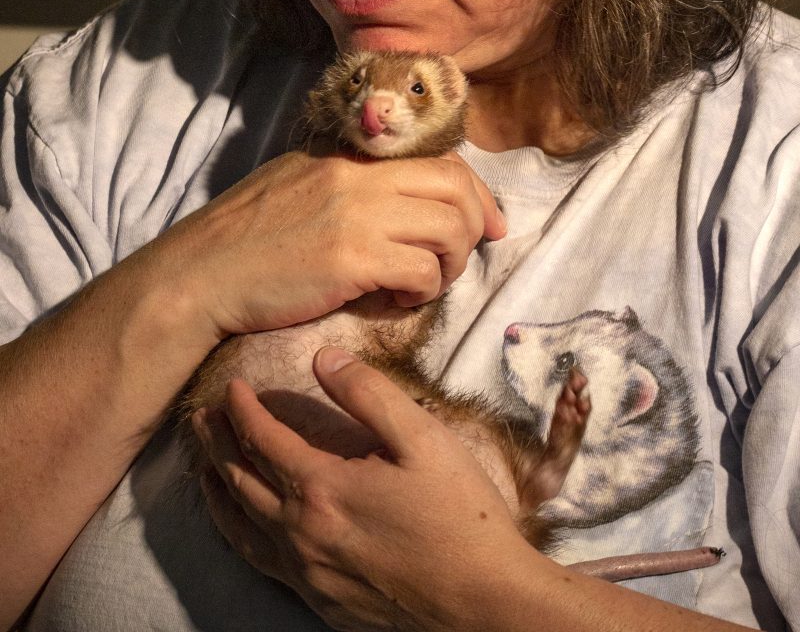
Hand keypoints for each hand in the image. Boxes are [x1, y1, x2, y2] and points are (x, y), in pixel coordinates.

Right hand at [157, 150, 504, 339]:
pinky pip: (422, 272)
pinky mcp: (350, 259)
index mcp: (350, 154)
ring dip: (451, 263)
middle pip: (457, 186)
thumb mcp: (301, 182)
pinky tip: (395, 300)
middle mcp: (359, 175)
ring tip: (424, 282)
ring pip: (449, 229)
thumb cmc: (246, 238)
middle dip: (476, 225)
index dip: (476, 191)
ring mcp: (356, 214)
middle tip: (462, 257)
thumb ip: (352, 180)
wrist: (199, 275)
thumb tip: (405, 195)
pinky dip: (423, 292)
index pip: (440, 155)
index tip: (486, 222)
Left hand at [192, 347, 530, 631]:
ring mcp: (308, 575)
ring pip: (242, 528)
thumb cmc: (460, 516)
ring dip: (219, 491)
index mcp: (323, 488)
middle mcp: (302, 534)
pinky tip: (245, 527)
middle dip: (217, 444)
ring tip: (206, 469)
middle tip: (200, 418)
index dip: (242, 409)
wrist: (485, 604)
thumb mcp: (422, 438)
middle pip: (240, 481)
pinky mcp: (321, 602)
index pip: (263, 439)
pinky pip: (262, 563)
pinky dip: (240, 535)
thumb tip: (322, 358)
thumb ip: (367, 393)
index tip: (231, 386)